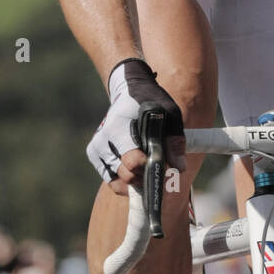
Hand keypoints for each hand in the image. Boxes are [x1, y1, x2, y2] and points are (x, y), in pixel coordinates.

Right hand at [86, 59, 185, 194]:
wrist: (128, 91)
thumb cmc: (151, 101)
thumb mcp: (169, 113)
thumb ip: (174, 140)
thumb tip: (179, 168)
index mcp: (118, 128)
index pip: (133, 163)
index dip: (152, 169)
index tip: (165, 166)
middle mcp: (103, 140)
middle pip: (127, 175)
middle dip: (147, 176)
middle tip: (160, 165)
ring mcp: (96, 149)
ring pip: (120, 182)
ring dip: (138, 178)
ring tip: (148, 160)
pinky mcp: (94, 155)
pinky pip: (113, 181)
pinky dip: (127, 180)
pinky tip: (138, 165)